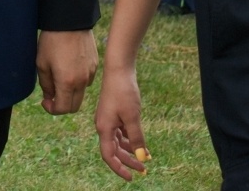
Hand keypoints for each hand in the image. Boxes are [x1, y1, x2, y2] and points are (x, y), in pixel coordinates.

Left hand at [36, 29, 97, 115]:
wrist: (69, 20)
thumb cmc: (52, 41)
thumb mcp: (41, 63)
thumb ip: (46, 85)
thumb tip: (50, 97)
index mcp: (67, 82)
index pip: (63, 109)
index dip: (52, 109)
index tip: (45, 101)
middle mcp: (82, 81)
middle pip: (74, 106)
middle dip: (62, 104)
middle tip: (52, 94)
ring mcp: (91, 73)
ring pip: (81, 93)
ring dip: (71, 93)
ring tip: (60, 78)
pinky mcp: (95, 64)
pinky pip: (87, 80)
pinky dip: (78, 82)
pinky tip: (70, 68)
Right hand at [95, 65, 149, 180]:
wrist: (119, 70)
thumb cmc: (124, 92)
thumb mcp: (132, 117)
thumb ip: (136, 138)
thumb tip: (141, 158)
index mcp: (104, 128)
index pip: (109, 156)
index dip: (119, 168)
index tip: (131, 178)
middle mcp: (103, 126)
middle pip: (115, 150)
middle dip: (128, 161)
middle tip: (144, 170)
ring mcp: (107, 120)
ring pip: (118, 142)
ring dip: (130, 151)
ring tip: (145, 158)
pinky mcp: (113, 113)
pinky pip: (120, 132)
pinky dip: (129, 140)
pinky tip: (139, 143)